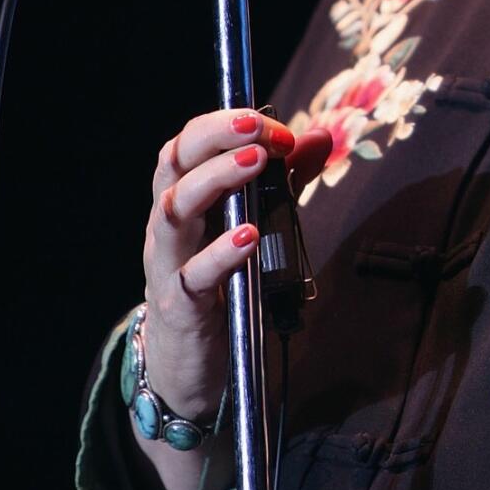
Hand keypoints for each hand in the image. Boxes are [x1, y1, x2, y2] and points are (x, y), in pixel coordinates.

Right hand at [141, 108, 330, 423]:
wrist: (187, 364)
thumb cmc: (219, 284)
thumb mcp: (252, 224)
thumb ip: (285, 183)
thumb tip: (322, 137)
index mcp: (182, 199)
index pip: (188, 144)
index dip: (225, 125)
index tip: (273, 126)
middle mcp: (167, 226)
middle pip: (174, 166)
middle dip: (216, 138)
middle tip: (259, 130)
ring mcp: (168, 265)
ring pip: (174, 213)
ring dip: (215, 181)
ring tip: (255, 164)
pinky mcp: (180, 307)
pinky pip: (192, 276)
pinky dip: (219, 254)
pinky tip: (248, 237)